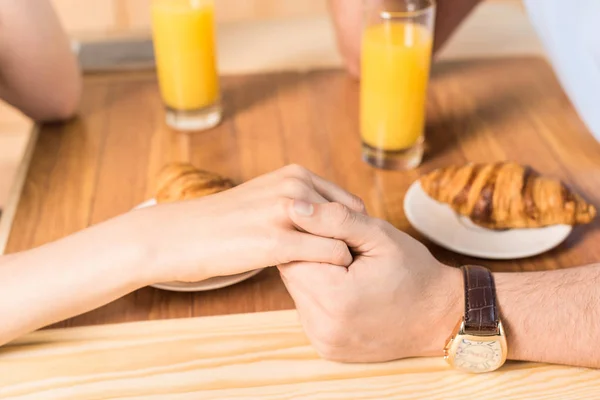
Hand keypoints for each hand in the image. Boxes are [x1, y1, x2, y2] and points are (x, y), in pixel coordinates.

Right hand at [128, 165, 365, 282]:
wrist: (183, 235)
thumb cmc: (226, 222)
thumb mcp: (267, 197)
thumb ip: (299, 203)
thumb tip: (332, 221)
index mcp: (295, 174)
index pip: (348, 202)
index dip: (353, 230)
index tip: (349, 251)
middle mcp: (295, 186)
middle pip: (351, 219)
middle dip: (353, 243)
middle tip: (349, 267)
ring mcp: (287, 212)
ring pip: (344, 237)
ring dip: (345, 258)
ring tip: (338, 276)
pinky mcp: (277, 241)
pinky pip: (329, 255)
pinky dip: (334, 268)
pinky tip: (323, 280)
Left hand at [278, 201, 462, 361]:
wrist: (439, 317)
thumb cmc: (413, 271)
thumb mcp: (378, 235)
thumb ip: (333, 219)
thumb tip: (293, 207)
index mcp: (334, 297)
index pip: (293, 253)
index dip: (314, 238)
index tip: (341, 238)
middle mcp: (323, 326)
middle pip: (293, 274)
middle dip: (314, 258)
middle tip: (349, 255)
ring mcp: (323, 341)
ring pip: (299, 293)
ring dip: (316, 277)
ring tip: (351, 274)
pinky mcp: (325, 348)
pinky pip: (309, 312)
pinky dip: (322, 298)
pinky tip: (348, 293)